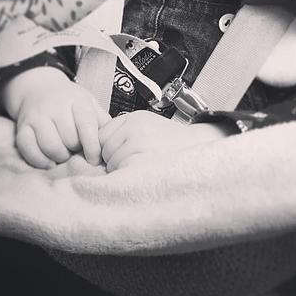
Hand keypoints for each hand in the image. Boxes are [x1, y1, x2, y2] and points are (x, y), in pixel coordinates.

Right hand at [0, 67, 109, 168]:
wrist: (38, 88)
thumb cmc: (71, 103)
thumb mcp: (90, 104)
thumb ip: (102, 122)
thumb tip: (113, 143)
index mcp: (77, 100)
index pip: (87, 125)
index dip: (92, 146)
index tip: (94, 159)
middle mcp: (55, 106)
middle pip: (69, 138)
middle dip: (75, 150)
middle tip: (77, 151)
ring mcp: (37, 116)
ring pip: (50, 146)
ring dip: (59, 157)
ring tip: (64, 155)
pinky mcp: (22, 127)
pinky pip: (29, 150)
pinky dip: (40, 161)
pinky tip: (49, 161)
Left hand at [99, 110, 228, 171]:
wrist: (200, 149)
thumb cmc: (171, 143)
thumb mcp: (147, 126)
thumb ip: (124, 132)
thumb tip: (96, 151)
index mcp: (133, 118)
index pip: (102, 135)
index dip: (108, 148)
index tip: (120, 155)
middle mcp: (134, 127)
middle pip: (104, 149)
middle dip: (113, 160)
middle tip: (134, 163)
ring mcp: (139, 143)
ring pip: (112, 163)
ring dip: (121, 170)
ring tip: (142, 169)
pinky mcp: (143, 160)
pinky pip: (122, 172)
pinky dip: (127, 178)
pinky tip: (142, 175)